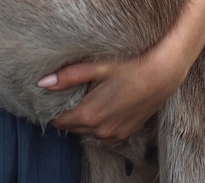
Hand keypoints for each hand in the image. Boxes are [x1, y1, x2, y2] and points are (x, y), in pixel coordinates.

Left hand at [39, 41, 191, 143]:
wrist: (163, 74)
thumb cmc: (130, 67)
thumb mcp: (97, 67)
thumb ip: (68, 77)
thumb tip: (42, 83)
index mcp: (89, 114)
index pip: (59, 121)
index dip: (54, 109)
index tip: (54, 98)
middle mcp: (100, 129)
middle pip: (72, 128)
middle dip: (68, 114)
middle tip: (69, 96)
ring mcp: (114, 134)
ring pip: (88, 132)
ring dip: (83, 121)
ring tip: (86, 101)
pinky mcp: (125, 133)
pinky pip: (104, 137)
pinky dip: (99, 127)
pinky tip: (102, 111)